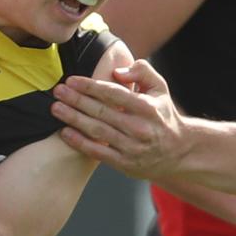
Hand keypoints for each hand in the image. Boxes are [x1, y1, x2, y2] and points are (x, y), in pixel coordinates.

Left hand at [52, 59, 185, 179]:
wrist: (179, 151)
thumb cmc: (162, 114)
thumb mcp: (159, 88)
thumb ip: (142, 71)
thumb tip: (118, 70)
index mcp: (148, 107)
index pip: (114, 94)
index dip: (90, 86)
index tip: (72, 80)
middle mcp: (140, 128)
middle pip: (101, 112)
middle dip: (76, 100)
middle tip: (58, 91)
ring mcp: (132, 148)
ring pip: (97, 131)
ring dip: (73, 119)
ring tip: (56, 108)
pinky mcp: (125, 164)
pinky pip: (98, 152)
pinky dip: (80, 142)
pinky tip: (65, 132)